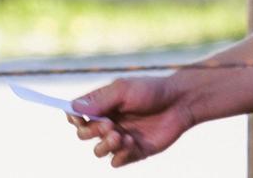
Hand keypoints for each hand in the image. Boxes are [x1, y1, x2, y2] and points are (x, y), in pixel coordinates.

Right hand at [67, 76, 193, 167]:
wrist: (179, 103)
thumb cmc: (151, 90)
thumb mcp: (123, 89)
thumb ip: (99, 100)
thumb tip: (73, 108)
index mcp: (102, 106)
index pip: (77, 116)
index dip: (73, 118)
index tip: (78, 117)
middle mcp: (108, 123)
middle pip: (84, 135)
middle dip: (92, 131)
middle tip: (109, 125)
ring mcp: (120, 138)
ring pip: (98, 151)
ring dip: (105, 145)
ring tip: (120, 135)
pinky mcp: (134, 151)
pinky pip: (116, 162)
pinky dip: (120, 155)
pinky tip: (131, 142)